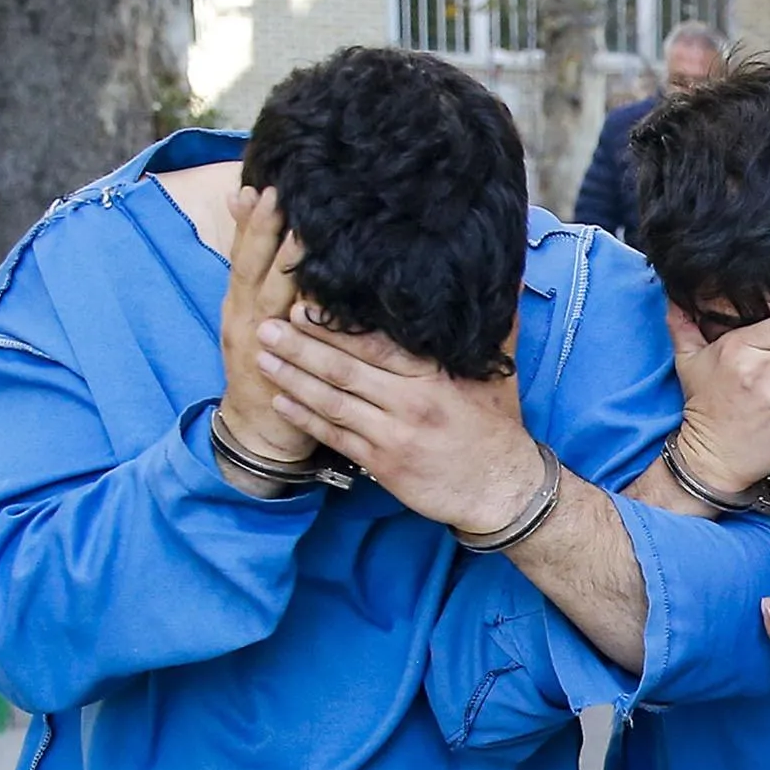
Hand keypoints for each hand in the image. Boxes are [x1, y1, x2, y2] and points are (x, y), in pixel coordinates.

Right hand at [217, 186, 315, 461]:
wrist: (259, 431)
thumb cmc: (268, 367)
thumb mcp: (256, 319)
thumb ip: (263, 281)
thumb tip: (268, 236)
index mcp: (240, 302)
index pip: (242, 253)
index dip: (249, 221)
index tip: (259, 186)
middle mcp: (245, 317)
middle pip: (251, 266)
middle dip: (263, 230)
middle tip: (277, 193)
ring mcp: (259, 343)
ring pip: (271, 297)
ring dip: (285, 264)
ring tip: (303, 233)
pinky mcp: (279, 369)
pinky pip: (298, 340)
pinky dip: (309, 317)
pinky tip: (326, 296)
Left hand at [255, 306, 546, 533]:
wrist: (502, 489)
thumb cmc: (497, 427)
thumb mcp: (499, 373)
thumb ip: (496, 327)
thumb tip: (507, 280)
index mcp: (435, 375)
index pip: (376, 343)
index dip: (335, 325)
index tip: (302, 304)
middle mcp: (411, 401)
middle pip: (344, 368)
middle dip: (301, 346)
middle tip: (267, 325)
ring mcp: (394, 434)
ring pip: (332, 401)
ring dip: (293, 379)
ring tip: (262, 358)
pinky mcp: (383, 464)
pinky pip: (335, 436)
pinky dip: (305, 419)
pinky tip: (281, 402)